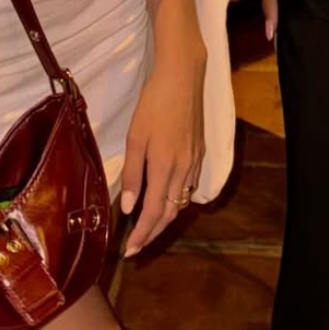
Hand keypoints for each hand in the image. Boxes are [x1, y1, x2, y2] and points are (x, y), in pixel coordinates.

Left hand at [120, 48, 205, 256]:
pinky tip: (164, 199)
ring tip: (147, 228)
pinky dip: (175, 201)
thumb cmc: (153, 105)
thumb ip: (133, 174)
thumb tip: (129, 207)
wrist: (182, 78)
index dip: (142, 235)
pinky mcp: (199, 153)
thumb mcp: (136, 138)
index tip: (130, 251)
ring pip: (180, 202)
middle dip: (154, 234)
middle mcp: (184, 170)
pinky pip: (187, 187)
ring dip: (164, 219)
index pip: (154, 213)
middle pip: (170, 213)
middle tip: (137, 247)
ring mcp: (194, 162)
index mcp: (165, 167)